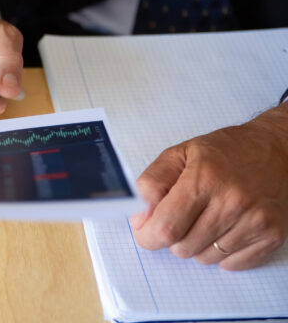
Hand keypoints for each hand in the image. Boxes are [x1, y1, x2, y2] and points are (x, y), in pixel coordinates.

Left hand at [130, 104, 287, 269]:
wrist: (277, 150)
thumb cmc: (224, 152)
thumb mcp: (178, 155)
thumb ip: (152, 185)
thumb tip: (140, 220)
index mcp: (204, 179)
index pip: (166, 228)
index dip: (148, 236)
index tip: (146, 232)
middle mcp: (233, 202)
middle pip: (183, 247)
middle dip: (173, 236)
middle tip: (183, 215)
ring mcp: (256, 222)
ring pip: (205, 258)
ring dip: (197, 244)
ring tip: (207, 217)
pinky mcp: (273, 236)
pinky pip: (231, 264)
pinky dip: (222, 252)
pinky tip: (226, 227)